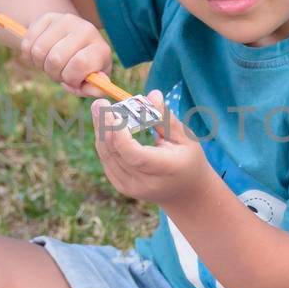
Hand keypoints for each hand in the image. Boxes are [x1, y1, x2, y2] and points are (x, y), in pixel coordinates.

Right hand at [15, 11, 113, 95]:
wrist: (73, 44)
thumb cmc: (83, 70)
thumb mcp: (90, 82)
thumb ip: (94, 90)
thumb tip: (97, 89)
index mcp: (100, 49)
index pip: (81, 63)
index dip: (71, 78)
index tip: (72, 80)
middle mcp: (86, 30)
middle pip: (56, 58)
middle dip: (54, 73)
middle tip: (59, 73)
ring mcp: (66, 20)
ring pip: (39, 50)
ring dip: (40, 65)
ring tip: (50, 64)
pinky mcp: (48, 17)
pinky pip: (28, 42)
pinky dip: (29, 55)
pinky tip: (41, 55)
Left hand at [91, 89, 211, 207]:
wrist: (186, 193)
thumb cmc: (188, 159)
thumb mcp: (185, 137)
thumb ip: (166, 117)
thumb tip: (152, 94)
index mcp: (165, 169)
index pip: (135, 155)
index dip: (120, 135)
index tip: (115, 113)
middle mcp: (144, 182)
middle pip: (116, 153)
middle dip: (105, 126)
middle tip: (100, 103)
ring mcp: (130, 187)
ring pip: (107, 155)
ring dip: (101, 131)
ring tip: (99, 108)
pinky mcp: (122, 186)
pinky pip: (107, 160)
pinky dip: (105, 141)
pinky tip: (105, 124)